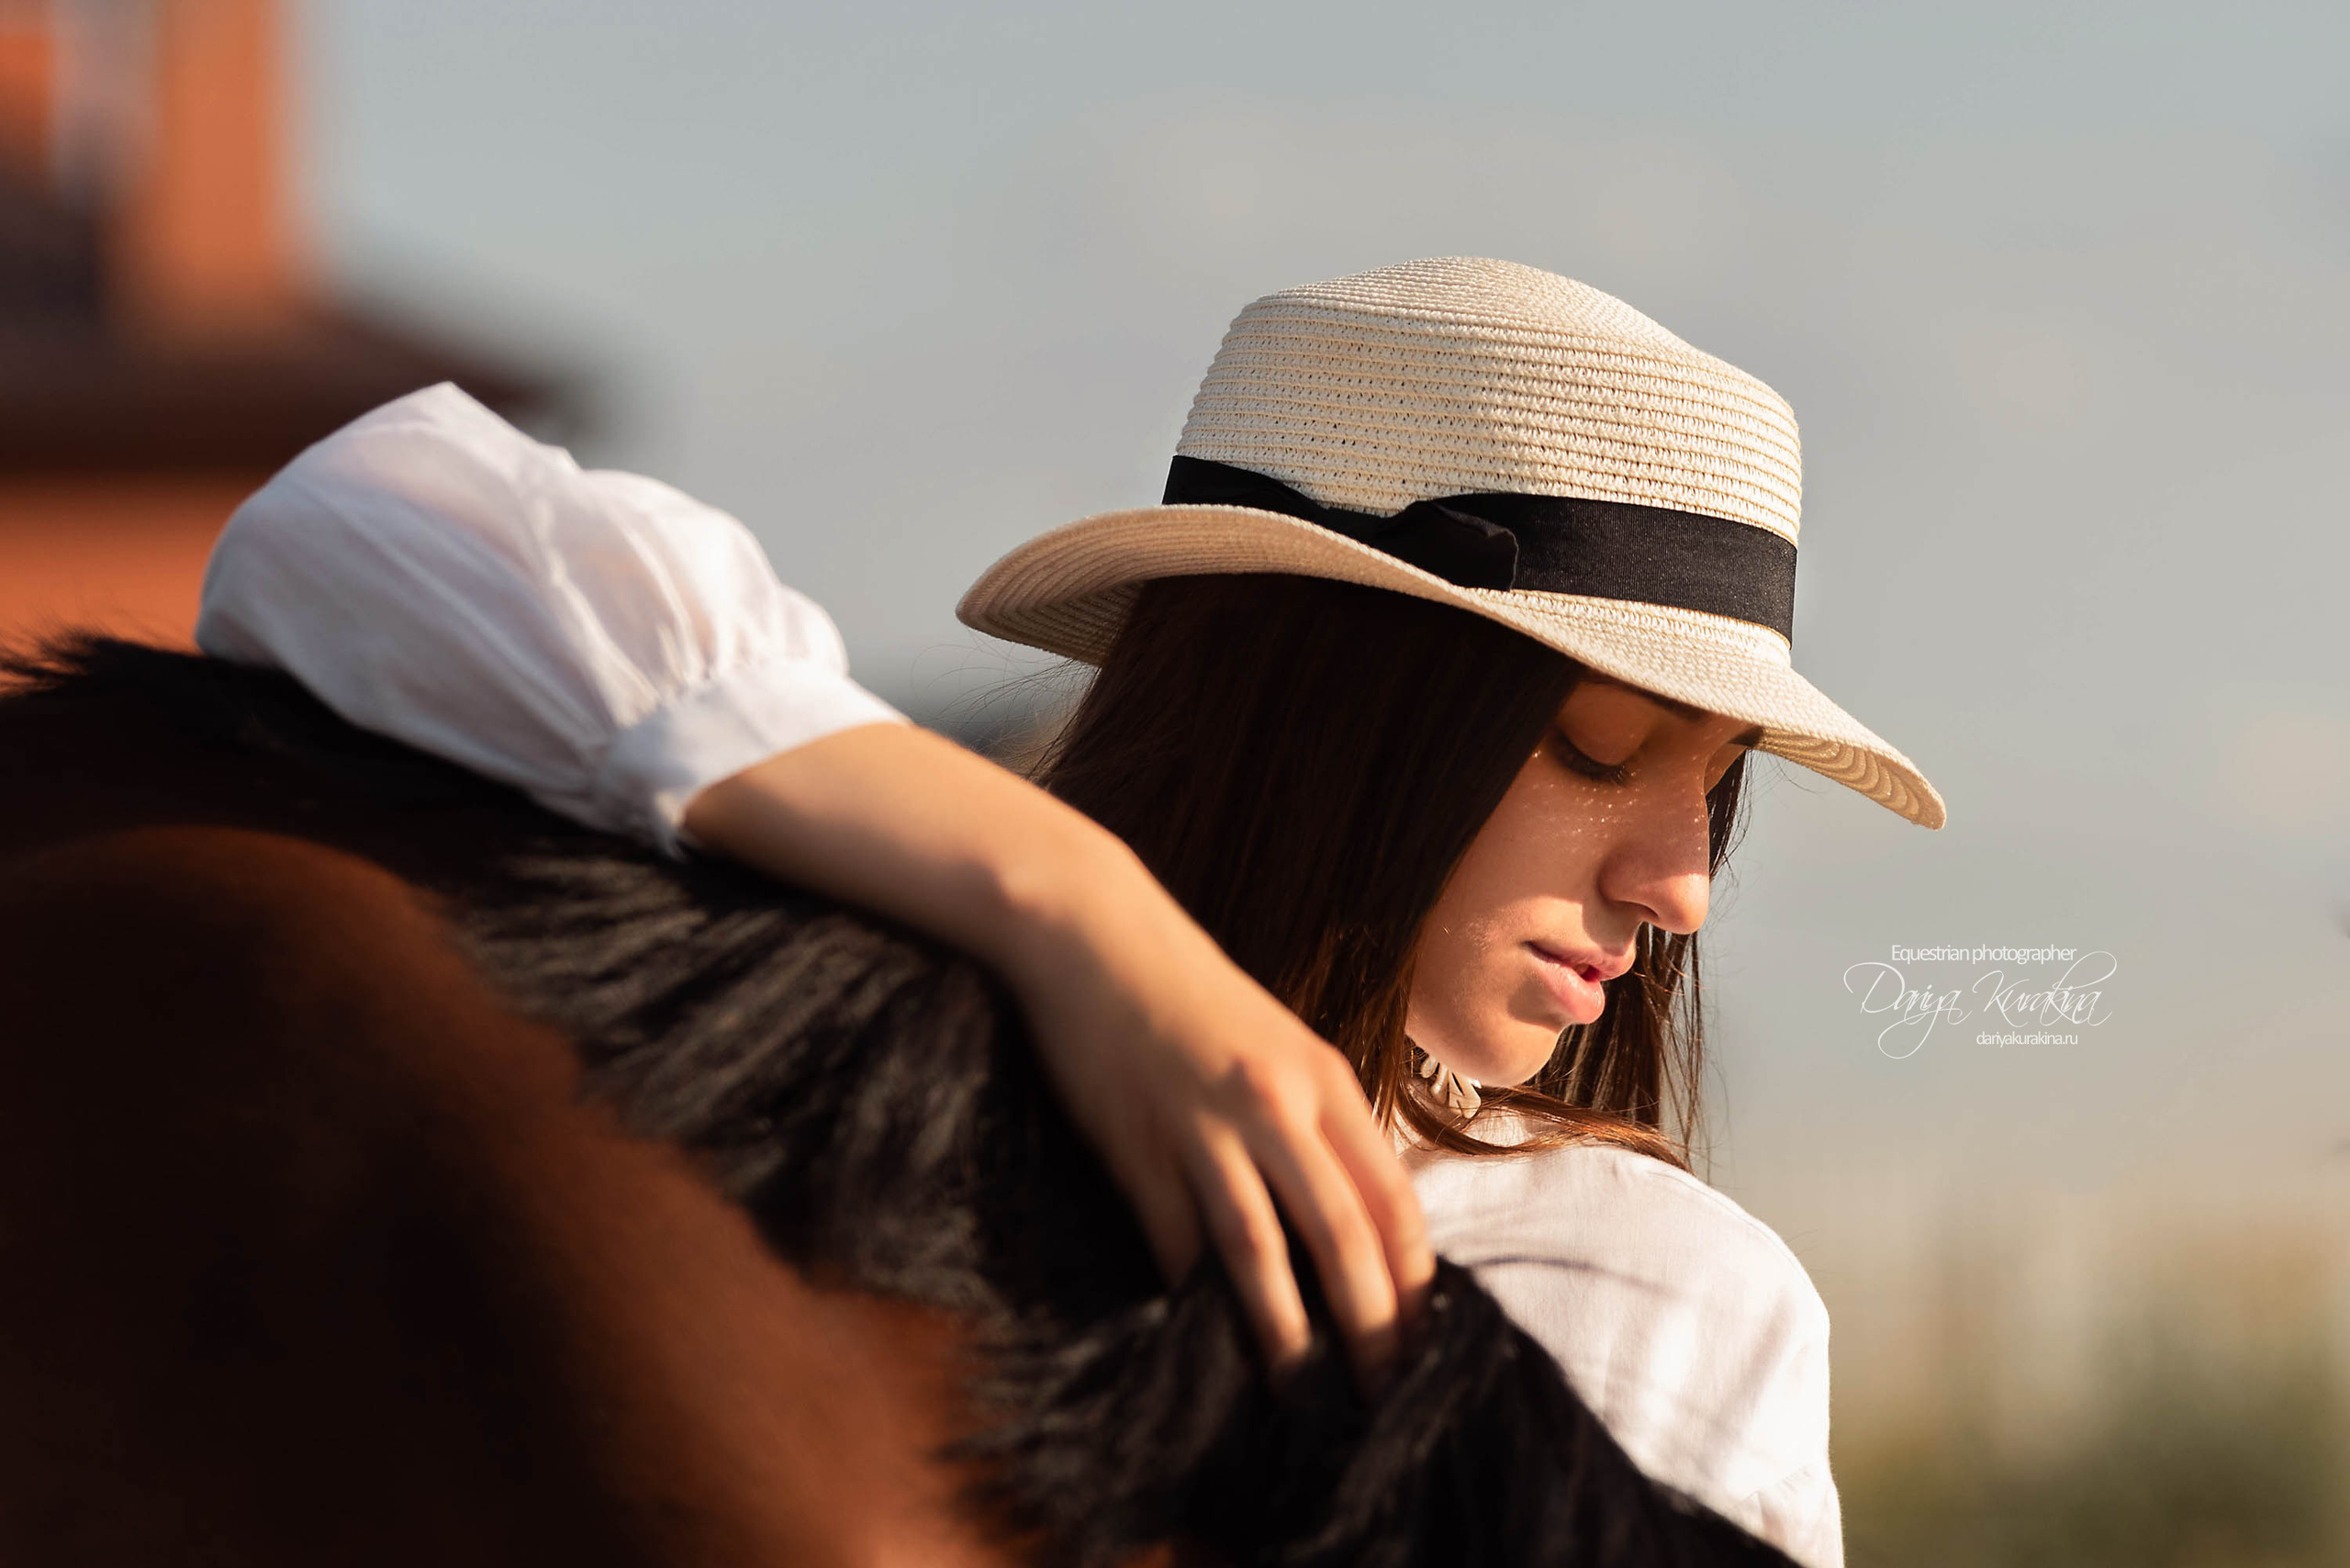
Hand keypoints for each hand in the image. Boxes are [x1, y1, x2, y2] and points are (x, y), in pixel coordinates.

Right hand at [1003, 829, 1435, 1387]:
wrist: (1095, 931)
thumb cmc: (1189, 996)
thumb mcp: (1277, 1044)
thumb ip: (1316, 1122)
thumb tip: (1353, 1217)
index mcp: (1324, 1080)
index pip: (1393, 1200)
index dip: (1415, 1282)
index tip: (1426, 1344)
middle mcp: (1277, 1104)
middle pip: (1344, 1235)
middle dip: (1373, 1327)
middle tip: (1385, 1397)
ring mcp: (1205, 1125)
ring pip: (1262, 1250)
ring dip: (1288, 1336)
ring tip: (1305, 1397)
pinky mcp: (1137, 1144)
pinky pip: (1175, 1239)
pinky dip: (1192, 1296)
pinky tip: (1201, 1341)